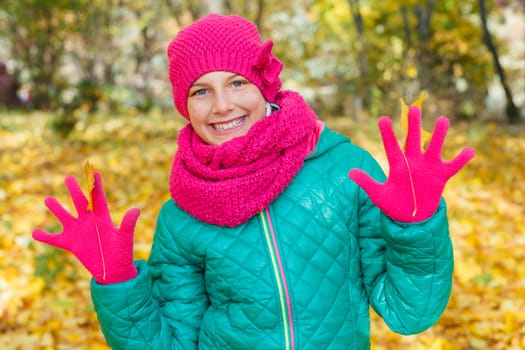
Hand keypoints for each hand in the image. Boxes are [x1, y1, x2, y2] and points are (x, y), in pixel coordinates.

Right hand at [33, 172, 139, 283]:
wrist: (114, 270)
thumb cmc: (123, 253)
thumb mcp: (125, 238)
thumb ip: (128, 224)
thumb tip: (136, 209)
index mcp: (103, 218)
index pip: (98, 198)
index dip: (95, 186)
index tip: (93, 172)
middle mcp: (89, 221)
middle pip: (80, 202)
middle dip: (74, 190)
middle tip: (68, 178)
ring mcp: (78, 231)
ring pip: (65, 216)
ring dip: (56, 209)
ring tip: (48, 199)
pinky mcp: (71, 244)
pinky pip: (55, 239)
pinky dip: (45, 237)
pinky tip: (35, 232)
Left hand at [349, 106, 473, 221]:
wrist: (411, 216)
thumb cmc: (392, 203)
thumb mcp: (378, 194)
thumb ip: (366, 182)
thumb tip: (350, 172)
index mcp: (398, 165)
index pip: (391, 147)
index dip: (387, 134)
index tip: (382, 118)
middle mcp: (414, 161)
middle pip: (414, 140)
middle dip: (414, 125)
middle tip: (415, 108)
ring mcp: (429, 167)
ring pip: (435, 147)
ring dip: (439, 135)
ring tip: (443, 120)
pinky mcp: (441, 176)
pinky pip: (453, 166)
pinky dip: (461, 159)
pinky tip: (469, 150)